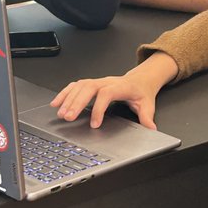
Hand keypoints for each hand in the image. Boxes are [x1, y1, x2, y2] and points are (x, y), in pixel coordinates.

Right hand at [51, 54, 177, 128]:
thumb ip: (147, 117)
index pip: (107, 94)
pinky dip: (64, 93)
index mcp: (121, 86)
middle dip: (77, 102)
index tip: (95, 124)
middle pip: (89, 88)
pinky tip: (56, 103)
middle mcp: (107, 82)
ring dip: (68, 99)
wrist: (140, 79)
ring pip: (80, 86)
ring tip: (61, 113)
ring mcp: (98, 81)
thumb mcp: (147, 104)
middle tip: (69, 117)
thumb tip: (151, 128)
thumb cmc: (141, 92)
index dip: (99, 108)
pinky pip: (75, 86)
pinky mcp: (91, 83)